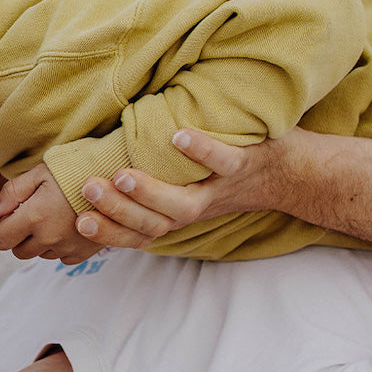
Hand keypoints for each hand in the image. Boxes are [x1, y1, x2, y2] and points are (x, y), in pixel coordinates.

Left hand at [0, 163, 101, 262]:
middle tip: (33, 215)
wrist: (116, 178)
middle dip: (20, 236)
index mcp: (35, 217)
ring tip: (54, 217)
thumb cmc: (74, 170)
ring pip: (40, 255)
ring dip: (41, 242)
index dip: (3, 227)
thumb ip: (12, 192)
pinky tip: (68, 226)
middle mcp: (50, 238)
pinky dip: (60, 246)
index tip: (13, 214)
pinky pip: (62, 258)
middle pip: (19, 251)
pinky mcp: (84, 253)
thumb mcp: (39, 173)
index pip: (1, 239)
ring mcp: (68, 248)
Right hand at [75, 128, 292, 248]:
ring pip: (182, 205)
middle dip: (118, 210)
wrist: (292, 173)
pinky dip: (201, 151)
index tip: (80, 222)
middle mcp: (195, 209)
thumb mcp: (185, 188)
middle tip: (90, 188)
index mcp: (176, 215)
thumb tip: (98, 175)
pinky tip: (178, 136)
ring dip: (150, 192)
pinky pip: (222, 160)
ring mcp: (219, 188)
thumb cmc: (226, 175)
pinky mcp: (243, 163)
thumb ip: (149, 186)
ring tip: (122, 174)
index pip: (137, 234)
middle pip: (153, 224)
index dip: (109, 234)